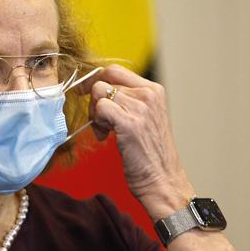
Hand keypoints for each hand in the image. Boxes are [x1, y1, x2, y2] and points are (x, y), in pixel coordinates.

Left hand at [84, 65, 194, 217]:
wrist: (162, 181)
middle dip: (94, 98)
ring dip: (96, 113)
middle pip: (104, 79)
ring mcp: (141, 108)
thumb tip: (99, 90)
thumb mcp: (144, 118)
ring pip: (100, 93)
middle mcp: (149, 95)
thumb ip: (128, 102)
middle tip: (99, 120)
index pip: (115, 70)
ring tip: (106, 132)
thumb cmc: (150, 155)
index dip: (96, 79)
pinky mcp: (130, 123)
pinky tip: (106, 137)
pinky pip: (101, 108)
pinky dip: (97, 122)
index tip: (86, 93)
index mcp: (154, 90)